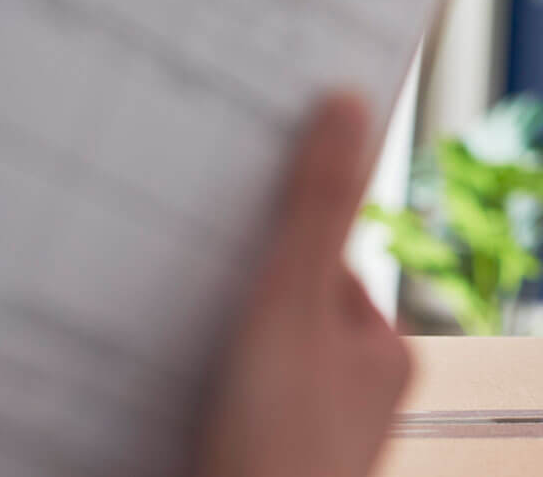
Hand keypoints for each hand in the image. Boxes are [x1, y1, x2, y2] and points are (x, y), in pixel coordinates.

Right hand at [193, 94, 410, 476]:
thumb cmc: (279, 447)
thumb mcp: (289, 307)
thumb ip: (313, 210)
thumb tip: (348, 103)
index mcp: (384, 351)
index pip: (324, 265)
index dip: (271, 235)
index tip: (219, 203)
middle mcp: (359, 396)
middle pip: (285, 312)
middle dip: (235, 293)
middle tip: (173, 266)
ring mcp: (313, 438)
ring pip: (254, 364)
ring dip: (209, 346)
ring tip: (158, 334)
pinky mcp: (265, 464)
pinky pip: (229, 410)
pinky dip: (196, 395)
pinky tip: (161, 391)